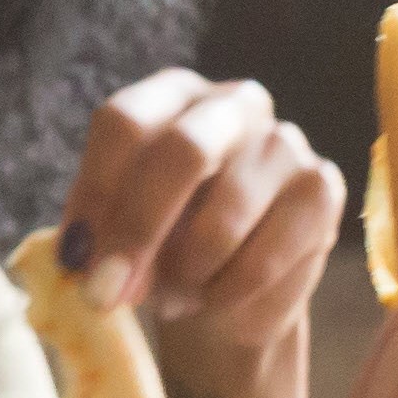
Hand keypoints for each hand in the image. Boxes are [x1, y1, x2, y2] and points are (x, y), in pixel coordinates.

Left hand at [51, 70, 345, 397]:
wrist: (230, 291)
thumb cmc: (164, 246)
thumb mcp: (119, 233)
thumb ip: (101, 239)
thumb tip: (88, 267)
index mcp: (170, 97)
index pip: (125, 122)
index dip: (96, 193)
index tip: (75, 261)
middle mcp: (232, 105)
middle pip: (183, 151)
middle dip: (140, 230)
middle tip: (108, 295)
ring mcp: (285, 143)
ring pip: (224, 219)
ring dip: (186, 277)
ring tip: (174, 299)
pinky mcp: (322, 190)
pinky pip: (265, 258)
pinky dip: (229, 294)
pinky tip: (217, 300)